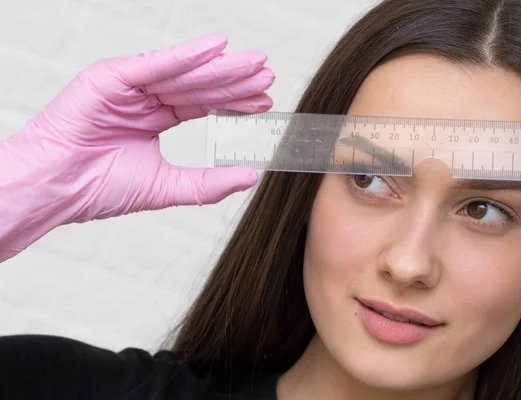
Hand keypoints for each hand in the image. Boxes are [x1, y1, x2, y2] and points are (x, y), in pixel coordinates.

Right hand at [3, 33, 273, 224]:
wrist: (56, 189)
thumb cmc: (97, 189)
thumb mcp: (165, 187)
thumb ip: (208, 182)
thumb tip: (250, 176)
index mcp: (153, 119)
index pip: (202, 105)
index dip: (233, 102)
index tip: (264, 101)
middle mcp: (144, 99)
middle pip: (198, 86)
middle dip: (234, 81)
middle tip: (267, 76)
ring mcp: (129, 86)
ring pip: (183, 73)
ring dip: (220, 67)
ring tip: (254, 65)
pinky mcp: (112, 77)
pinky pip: (156, 64)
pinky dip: (186, 55)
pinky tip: (217, 49)